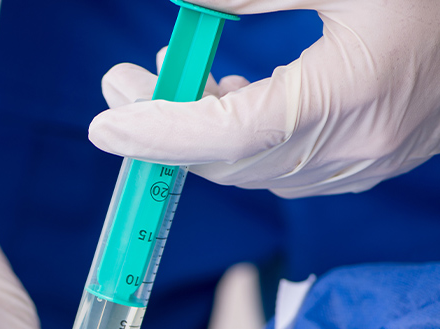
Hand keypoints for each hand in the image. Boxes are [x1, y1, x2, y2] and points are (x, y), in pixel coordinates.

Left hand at [88, 0, 439, 197]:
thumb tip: (182, 0)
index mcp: (351, 98)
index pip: (228, 136)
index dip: (159, 132)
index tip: (105, 124)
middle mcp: (354, 148)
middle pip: (230, 160)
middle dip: (163, 129)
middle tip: (119, 87)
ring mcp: (362, 163)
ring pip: (252, 169)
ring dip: (197, 133)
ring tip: (162, 82)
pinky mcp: (365, 160)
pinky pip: (281, 166)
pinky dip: (238, 140)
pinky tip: (223, 97)